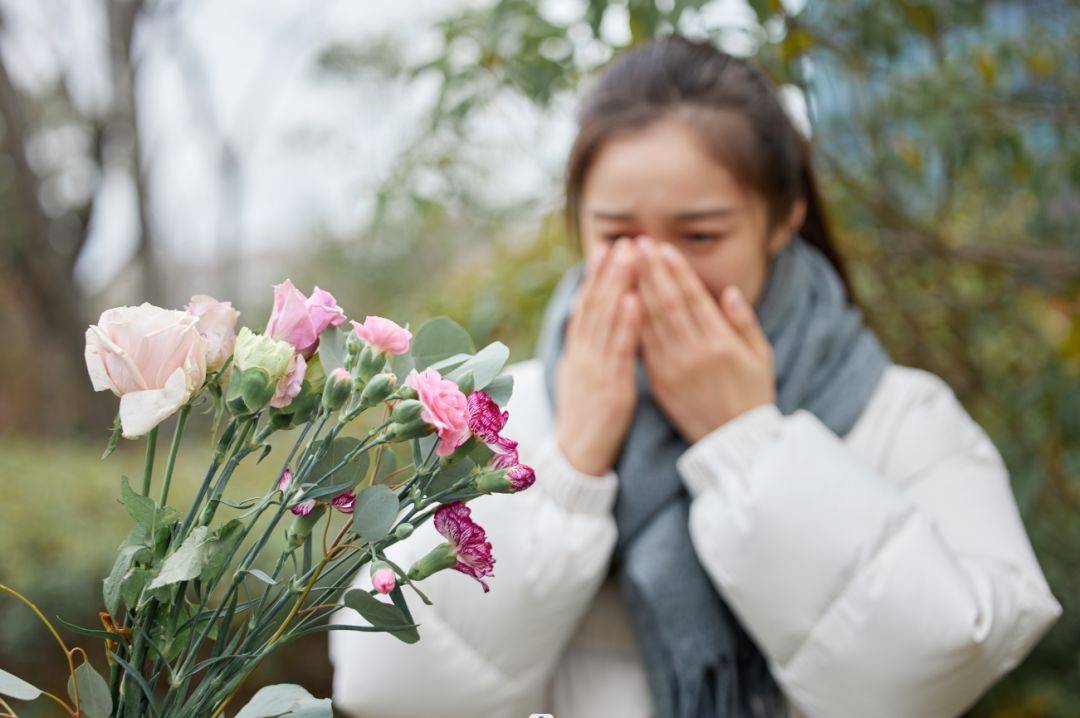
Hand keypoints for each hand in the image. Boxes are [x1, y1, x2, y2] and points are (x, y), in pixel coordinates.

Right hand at [554, 237, 641, 476]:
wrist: (576, 461)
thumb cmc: (584, 422)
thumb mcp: (578, 380)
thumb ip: (584, 351)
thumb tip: (584, 323)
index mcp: (577, 355)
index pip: (586, 307)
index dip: (595, 277)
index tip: (606, 248)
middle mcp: (583, 357)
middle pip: (594, 306)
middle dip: (609, 271)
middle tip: (623, 240)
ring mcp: (595, 371)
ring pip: (605, 321)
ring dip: (618, 286)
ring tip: (631, 257)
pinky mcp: (611, 388)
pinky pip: (619, 351)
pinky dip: (626, 323)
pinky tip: (635, 300)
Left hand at [634, 235, 774, 443]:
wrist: (734, 443)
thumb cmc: (753, 396)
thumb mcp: (761, 357)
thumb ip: (744, 323)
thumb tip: (728, 291)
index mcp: (721, 343)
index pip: (693, 298)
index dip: (675, 271)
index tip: (662, 248)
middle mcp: (694, 353)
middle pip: (667, 304)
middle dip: (651, 271)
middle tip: (637, 244)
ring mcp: (673, 368)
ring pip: (650, 322)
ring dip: (636, 290)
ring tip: (625, 265)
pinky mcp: (659, 382)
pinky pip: (642, 346)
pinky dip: (630, 322)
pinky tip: (620, 302)